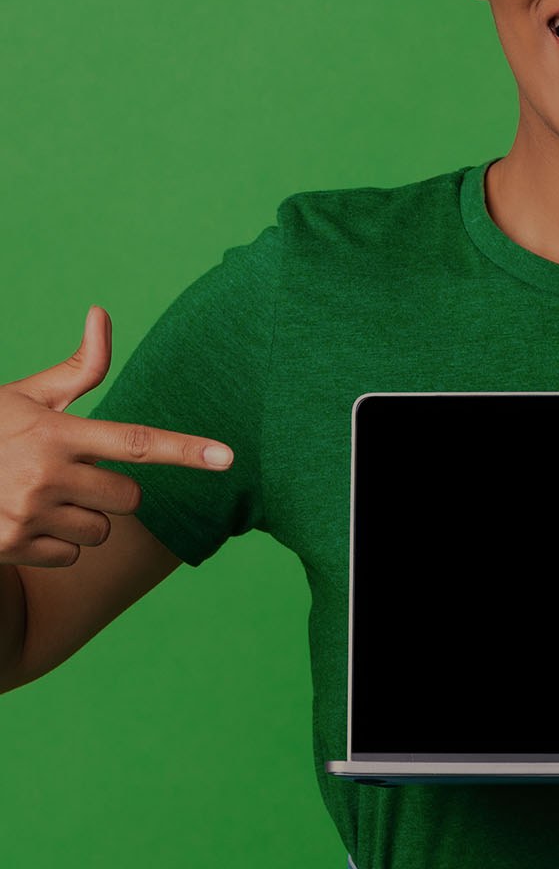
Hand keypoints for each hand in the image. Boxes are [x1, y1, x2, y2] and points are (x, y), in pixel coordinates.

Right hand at [0, 306, 233, 567]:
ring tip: (43, 496)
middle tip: (75, 475)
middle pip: (129, 499)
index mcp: (57, 432)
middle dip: (114, 491)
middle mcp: (46, 474)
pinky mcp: (15, 545)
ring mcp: (29, 514)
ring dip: (84, 519)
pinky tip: (27, 519)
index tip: (228, 457)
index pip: (136, 442)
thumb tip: (102, 313)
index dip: (186, 450)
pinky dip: (56, 543)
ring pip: (101, 531)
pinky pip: (71, 555)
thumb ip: (79, 368)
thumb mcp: (30, 395)